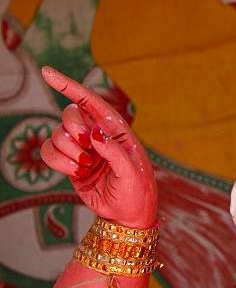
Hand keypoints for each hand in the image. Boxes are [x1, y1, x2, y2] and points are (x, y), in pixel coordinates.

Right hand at [39, 67, 156, 228]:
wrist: (126, 215)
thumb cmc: (137, 191)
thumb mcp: (131, 172)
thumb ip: (113, 152)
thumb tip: (94, 134)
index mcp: (117, 129)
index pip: (90, 101)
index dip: (69, 86)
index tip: (47, 72)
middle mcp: (97, 133)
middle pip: (69, 116)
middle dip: (73, 131)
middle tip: (88, 151)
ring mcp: (81, 148)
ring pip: (56, 135)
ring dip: (68, 152)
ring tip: (86, 167)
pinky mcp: (69, 162)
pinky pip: (48, 152)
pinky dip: (58, 163)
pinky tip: (76, 172)